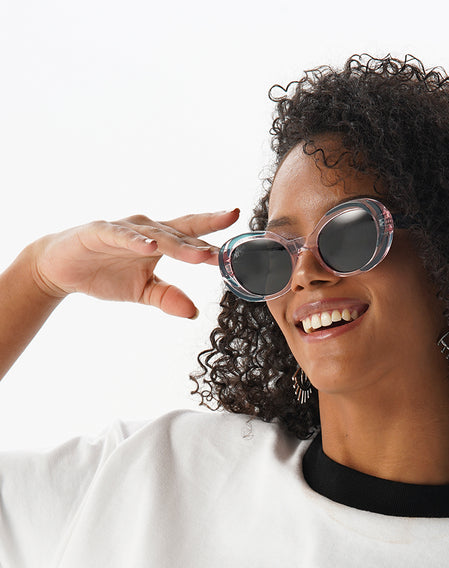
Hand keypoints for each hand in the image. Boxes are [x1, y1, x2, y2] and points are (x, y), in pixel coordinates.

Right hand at [28, 209, 239, 318]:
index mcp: (161, 242)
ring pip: (157, 235)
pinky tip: (149, 247)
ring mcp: (125, 229)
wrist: (61, 268)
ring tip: (198, 255)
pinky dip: (135, 240)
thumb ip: (168, 297)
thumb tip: (194, 312)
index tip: (243, 240)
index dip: (217, 236)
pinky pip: (120, 235)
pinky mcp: (99, 231)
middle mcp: (148, 230)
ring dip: (178, 245)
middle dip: (207, 242)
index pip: (194, 236)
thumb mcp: (142, 290)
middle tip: (229, 253)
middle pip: (183, 233)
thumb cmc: (106, 273)